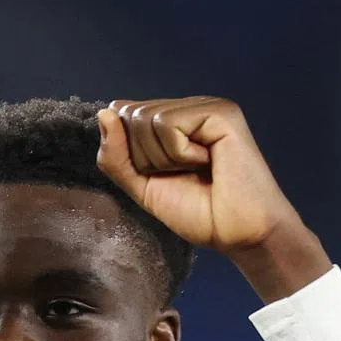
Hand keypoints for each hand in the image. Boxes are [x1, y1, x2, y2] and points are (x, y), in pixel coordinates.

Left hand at [97, 97, 330, 299]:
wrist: (237, 233)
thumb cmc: (198, 214)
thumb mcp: (142, 188)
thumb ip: (117, 157)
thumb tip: (103, 113)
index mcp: (171, 123)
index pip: (123, 118)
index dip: (129, 155)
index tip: (161, 177)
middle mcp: (187, 109)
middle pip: (131, 117)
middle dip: (145, 158)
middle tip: (182, 176)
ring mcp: (204, 107)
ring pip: (146, 119)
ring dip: (162, 158)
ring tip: (196, 170)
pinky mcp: (218, 111)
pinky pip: (167, 123)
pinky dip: (178, 153)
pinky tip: (206, 162)